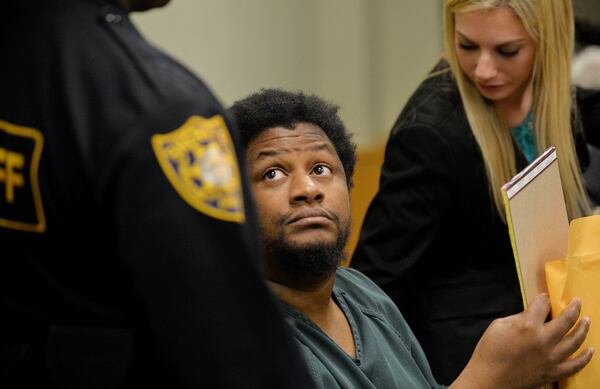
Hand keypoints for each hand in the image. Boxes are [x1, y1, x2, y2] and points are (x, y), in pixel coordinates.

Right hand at [451, 294, 593, 388]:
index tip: (544, 299)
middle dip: (574, 308)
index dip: (543, 299)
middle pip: (566, 320)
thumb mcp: (499, 325)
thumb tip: (530, 315)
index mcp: (527, 325)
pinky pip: (575, 366)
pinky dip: (585, 358)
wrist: (489, 379)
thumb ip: (518, 318)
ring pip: (575, 341)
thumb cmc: (489, 351)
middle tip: (577, 302)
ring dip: (583, 329)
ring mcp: (551, 358)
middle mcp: (543, 340)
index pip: (542, 305)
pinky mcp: (552, 372)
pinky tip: (590, 350)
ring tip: (587, 321)